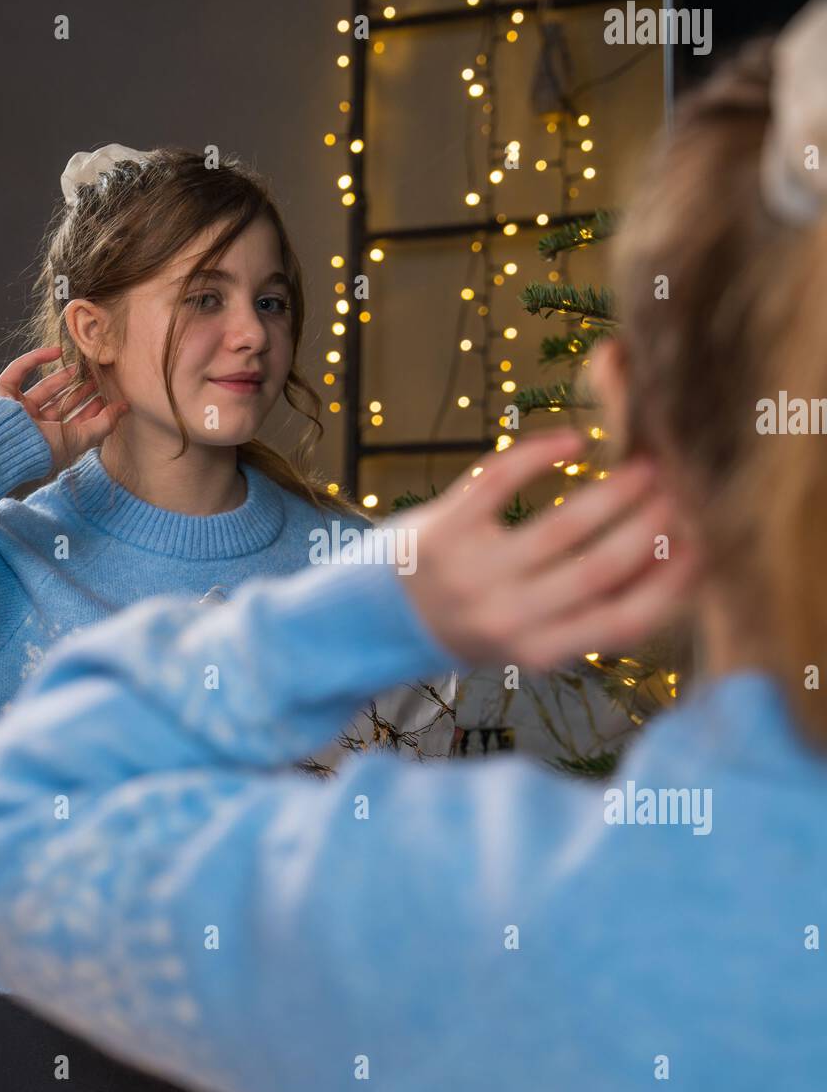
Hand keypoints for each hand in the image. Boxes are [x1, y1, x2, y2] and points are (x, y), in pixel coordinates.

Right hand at [0, 346, 128, 474]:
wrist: (7, 444)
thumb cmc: (43, 448)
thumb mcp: (81, 437)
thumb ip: (104, 423)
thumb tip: (126, 407)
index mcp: (49, 440)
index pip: (73, 421)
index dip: (90, 408)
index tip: (108, 396)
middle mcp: (33, 425)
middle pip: (60, 403)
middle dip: (79, 390)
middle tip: (97, 377)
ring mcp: (17, 408)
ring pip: (44, 387)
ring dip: (63, 376)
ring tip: (83, 366)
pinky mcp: (2, 392)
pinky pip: (20, 370)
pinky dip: (37, 359)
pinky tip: (57, 352)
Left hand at [397, 429, 698, 670]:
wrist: (385, 614)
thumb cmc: (477, 618)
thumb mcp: (531, 637)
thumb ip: (588, 614)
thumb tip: (675, 569)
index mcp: (537, 652)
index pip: (623, 622)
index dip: (673, 585)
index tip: (706, 545)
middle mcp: (505, 618)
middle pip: (601, 570)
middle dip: (652, 527)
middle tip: (682, 493)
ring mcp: (472, 574)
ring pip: (563, 526)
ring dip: (614, 492)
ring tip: (648, 466)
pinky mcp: (444, 530)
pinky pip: (501, 480)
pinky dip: (541, 453)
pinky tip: (575, 439)